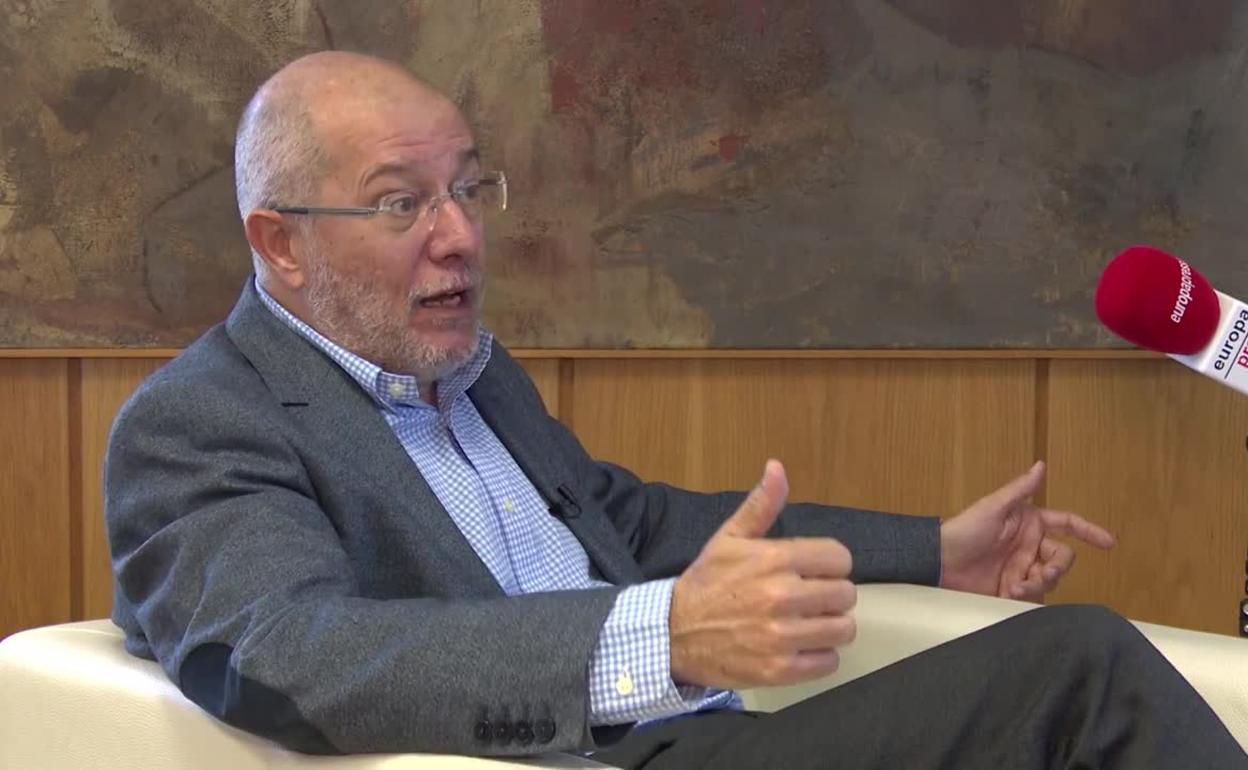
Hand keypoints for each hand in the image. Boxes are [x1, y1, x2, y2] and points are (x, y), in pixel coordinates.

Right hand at [669, 460, 856, 688]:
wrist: (673, 634)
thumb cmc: (706, 583)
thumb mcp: (729, 538)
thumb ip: (761, 505)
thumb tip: (777, 467)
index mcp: (774, 558)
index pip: (839, 558)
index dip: (830, 564)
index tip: (814, 572)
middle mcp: (782, 596)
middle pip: (846, 595)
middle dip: (830, 596)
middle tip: (808, 599)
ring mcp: (782, 636)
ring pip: (843, 629)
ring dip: (829, 626)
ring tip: (806, 623)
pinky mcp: (780, 670)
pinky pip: (829, 662)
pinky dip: (818, 656)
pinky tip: (799, 646)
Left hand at [939, 461, 1114, 600]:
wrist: (940, 562)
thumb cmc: (963, 529)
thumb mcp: (993, 506)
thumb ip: (1020, 489)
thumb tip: (1041, 465)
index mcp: (1030, 524)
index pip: (1067, 525)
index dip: (1089, 532)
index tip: (1109, 543)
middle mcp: (1029, 546)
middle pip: (1062, 558)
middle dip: (1057, 567)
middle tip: (1042, 573)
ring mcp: (1021, 568)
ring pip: (1050, 579)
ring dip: (1039, 583)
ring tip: (1018, 585)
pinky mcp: (1012, 588)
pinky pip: (1033, 595)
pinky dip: (1027, 594)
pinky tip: (1010, 592)